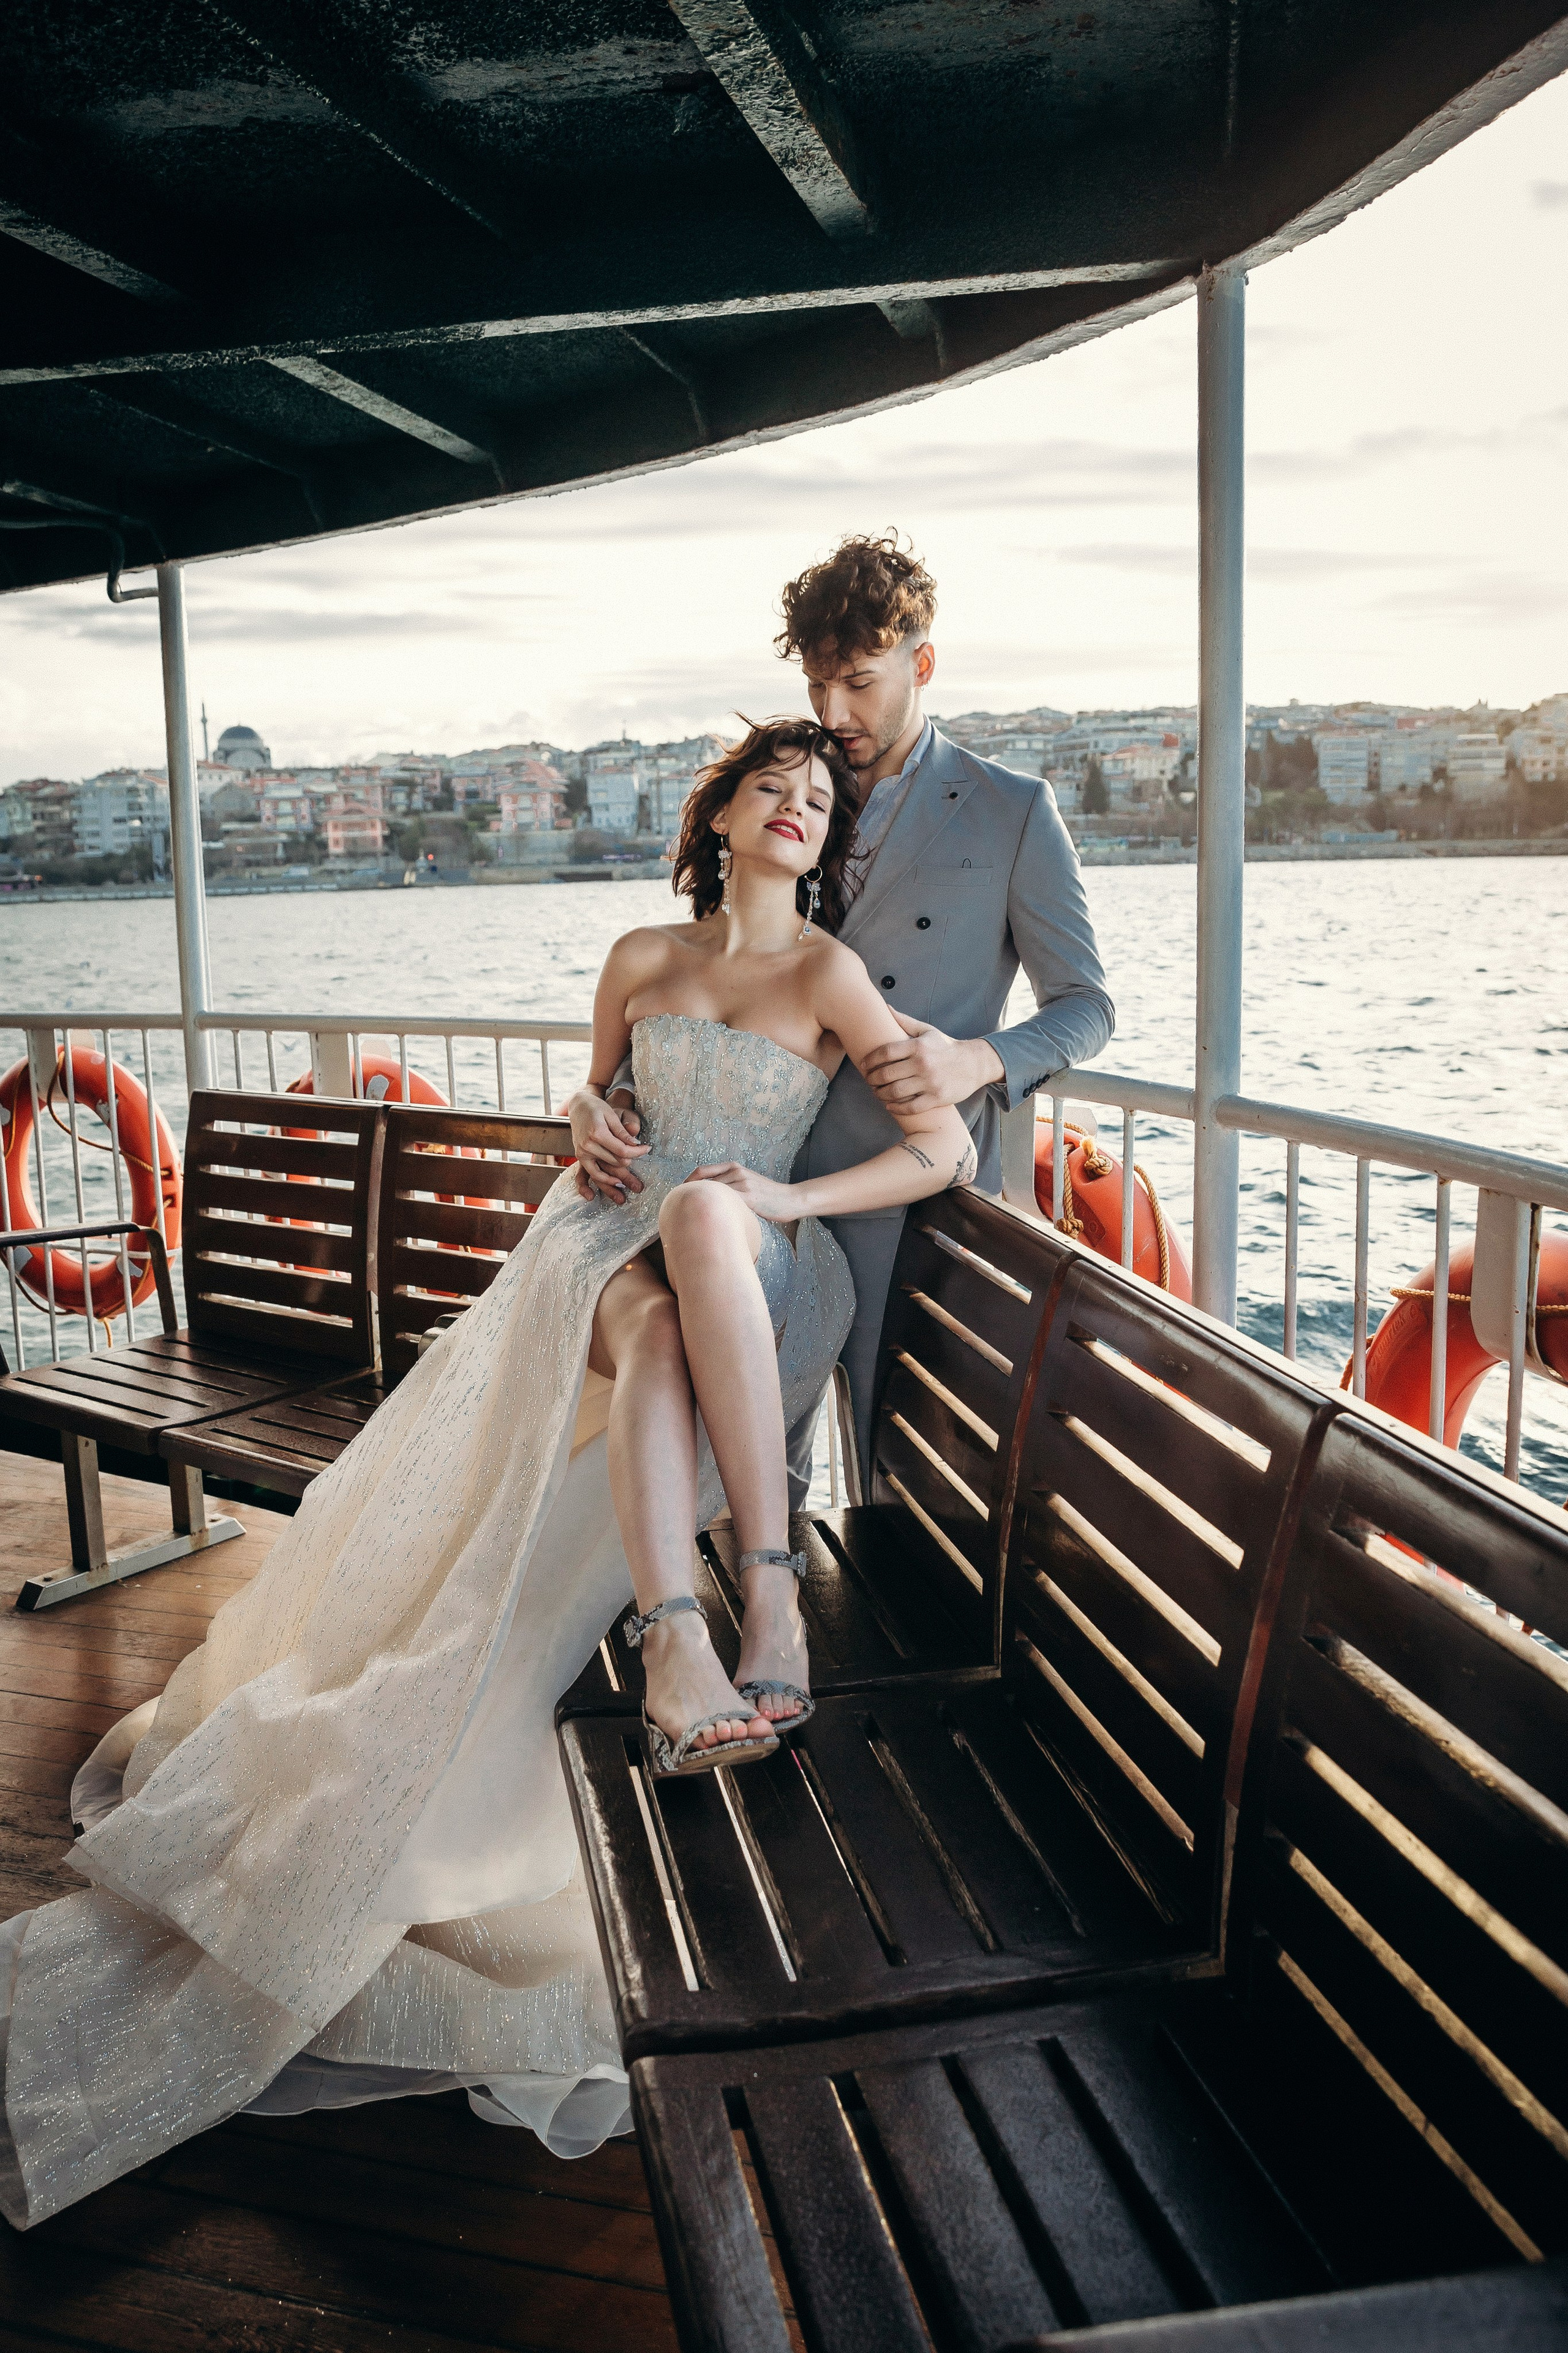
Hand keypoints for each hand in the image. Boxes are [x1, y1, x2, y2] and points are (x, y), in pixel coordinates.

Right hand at [568, 1087, 648, 1201]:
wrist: (578, 1105)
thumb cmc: (596, 1107)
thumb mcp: (612, 1115)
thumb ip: (623, 1132)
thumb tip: (636, 1144)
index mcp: (597, 1133)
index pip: (622, 1150)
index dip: (638, 1152)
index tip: (647, 1149)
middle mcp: (588, 1145)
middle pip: (615, 1161)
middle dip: (631, 1164)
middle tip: (641, 1166)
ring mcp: (582, 1152)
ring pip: (605, 1170)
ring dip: (618, 1178)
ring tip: (628, 1188)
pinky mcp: (579, 1156)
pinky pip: (591, 1173)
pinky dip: (603, 1180)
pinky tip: (615, 1183)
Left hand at [687, 1163, 800, 1221]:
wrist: (791, 1199)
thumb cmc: (767, 1196)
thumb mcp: (747, 1183)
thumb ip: (729, 1186)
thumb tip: (707, 1197)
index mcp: (734, 1167)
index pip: (702, 1171)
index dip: (686, 1183)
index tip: (678, 1195)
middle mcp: (736, 1172)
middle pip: (704, 1183)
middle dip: (691, 1196)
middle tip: (679, 1210)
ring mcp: (743, 1183)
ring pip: (713, 1193)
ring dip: (701, 1206)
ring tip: (691, 1219)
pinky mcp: (750, 1197)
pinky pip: (727, 1203)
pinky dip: (716, 1211)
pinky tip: (710, 1222)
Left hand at [861, 1014, 1004, 1115]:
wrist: (974, 1064)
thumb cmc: (945, 1047)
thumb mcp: (927, 1031)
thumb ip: (905, 1021)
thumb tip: (885, 1008)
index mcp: (918, 1046)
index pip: (885, 1052)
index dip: (870, 1059)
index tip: (863, 1064)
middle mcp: (923, 1064)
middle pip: (887, 1074)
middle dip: (872, 1079)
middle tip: (869, 1080)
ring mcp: (930, 1082)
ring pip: (895, 1092)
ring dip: (881, 1094)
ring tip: (877, 1092)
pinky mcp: (937, 1098)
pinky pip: (910, 1107)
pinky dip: (896, 1108)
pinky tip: (889, 1105)